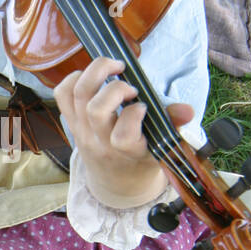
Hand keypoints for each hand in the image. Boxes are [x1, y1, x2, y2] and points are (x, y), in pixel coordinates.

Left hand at [54, 57, 193, 207]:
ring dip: (96, 73)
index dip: (133, 115)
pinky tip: (93, 77)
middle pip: (96, 110)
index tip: (144, 107)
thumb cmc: (142, 157)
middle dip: (115, 88)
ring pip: (78, 95)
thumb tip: (188, 110)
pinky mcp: (71, 123)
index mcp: (128, 152)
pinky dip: (74, 78)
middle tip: (130, 86)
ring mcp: (82, 133)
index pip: (122, 136)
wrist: (116, 182)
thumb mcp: (162, 146)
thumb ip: (173, 124)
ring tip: (114, 68)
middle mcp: (101, 143)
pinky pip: (62, 94)